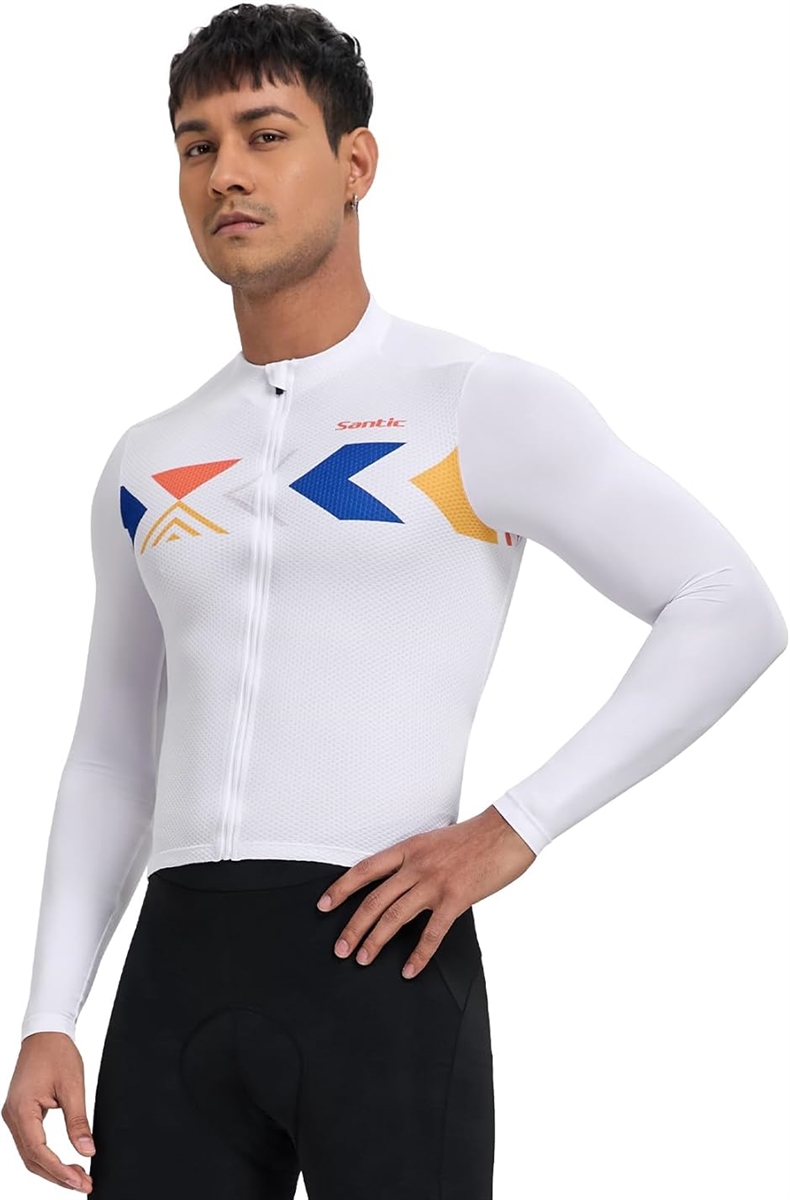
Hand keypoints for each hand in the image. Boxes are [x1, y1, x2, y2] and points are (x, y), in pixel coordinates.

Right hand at [2, 1031, 94, 1192]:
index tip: (80, 1181)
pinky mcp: (19, 1114)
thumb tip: (87, 1151)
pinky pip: (30, 1143)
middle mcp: (12, 1116)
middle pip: (31, 1159)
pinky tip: (63, 1162)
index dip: (59, 1171)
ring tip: (77, 1177)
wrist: (45, 1032)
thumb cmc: (58, 1053)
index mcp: (22, 1109)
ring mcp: (13, 1116)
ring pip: (29, 1154)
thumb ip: (79, 1121)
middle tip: (83, 1184)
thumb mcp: (73, 1086)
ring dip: (52, 1169)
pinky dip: (45, 1157)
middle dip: (57, 1176)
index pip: (38, 1152)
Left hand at [316, 805, 535, 977]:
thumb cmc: (474, 837)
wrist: (506, 831)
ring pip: (395, 916)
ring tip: (362, 959)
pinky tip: (409, 970)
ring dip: (375, 941)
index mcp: (409, 848)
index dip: (341, 888)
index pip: (365, 869)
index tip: (324, 905)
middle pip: (374, 899)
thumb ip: (416, 860)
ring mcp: (435, 882)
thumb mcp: (435, 841)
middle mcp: (417, 865)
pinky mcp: (456, 899)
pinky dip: (419, 955)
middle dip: (353, 926)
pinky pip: (432, 933)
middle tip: (340, 948)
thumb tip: (401, 881)